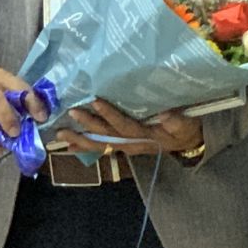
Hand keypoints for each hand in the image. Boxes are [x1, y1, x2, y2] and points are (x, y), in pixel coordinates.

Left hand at [60, 99, 202, 156]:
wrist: (187, 144)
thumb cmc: (186, 130)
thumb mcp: (186, 124)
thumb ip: (176, 120)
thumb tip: (165, 114)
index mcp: (145, 137)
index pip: (124, 126)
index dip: (110, 115)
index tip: (96, 101)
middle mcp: (131, 144)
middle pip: (106, 137)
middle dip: (87, 127)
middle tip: (70, 114)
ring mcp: (125, 146)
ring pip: (100, 144)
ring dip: (80, 139)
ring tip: (60, 133)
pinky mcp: (122, 144)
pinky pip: (101, 146)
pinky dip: (84, 145)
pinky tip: (69, 144)